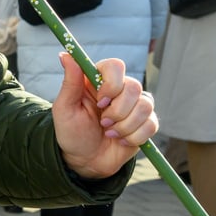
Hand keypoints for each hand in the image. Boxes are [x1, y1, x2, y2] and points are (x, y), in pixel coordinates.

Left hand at [51, 53, 156, 180]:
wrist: (85, 160)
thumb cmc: (71, 132)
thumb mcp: (64, 109)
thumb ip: (70, 82)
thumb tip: (65, 54)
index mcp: (98, 80)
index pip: (115, 66)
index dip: (112, 84)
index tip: (101, 102)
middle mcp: (119, 89)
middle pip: (134, 87)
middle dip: (118, 111)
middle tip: (103, 123)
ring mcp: (134, 105)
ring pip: (145, 106)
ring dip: (125, 126)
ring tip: (109, 133)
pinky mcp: (145, 122)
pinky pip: (151, 124)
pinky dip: (134, 137)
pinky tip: (120, 140)